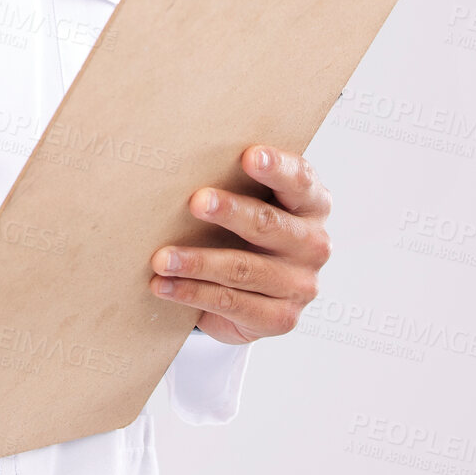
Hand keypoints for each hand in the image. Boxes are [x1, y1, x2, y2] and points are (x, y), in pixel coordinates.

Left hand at [147, 146, 331, 344]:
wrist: (254, 289)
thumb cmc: (246, 228)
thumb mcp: (250, 199)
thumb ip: (234, 178)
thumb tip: (183, 161)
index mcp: (312, 204)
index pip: (299, 180)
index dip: (276, 167)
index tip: (248, 156)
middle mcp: (313, 244)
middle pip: (268, 223)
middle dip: (229, 212)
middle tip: (195, 202)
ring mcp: (299, 285)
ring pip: (242, 268)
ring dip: (196, 262)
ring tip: (162, 258)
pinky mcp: (280, 318)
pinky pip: (230, 302)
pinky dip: (192, 292)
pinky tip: (164, 285)